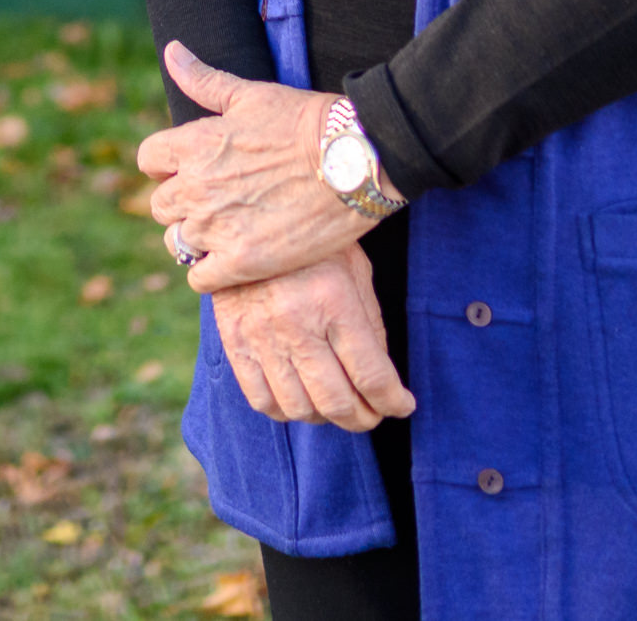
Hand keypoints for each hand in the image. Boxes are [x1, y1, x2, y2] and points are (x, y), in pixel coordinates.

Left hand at [135, 41, 386, 294]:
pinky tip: (232, 261)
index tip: (191, 170)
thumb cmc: (306, 121)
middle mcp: (196, 188)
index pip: (148, 160)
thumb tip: (172, 50)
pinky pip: (199, 277)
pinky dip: (209, 272)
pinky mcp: (242, 262)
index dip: (167, 165)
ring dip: (194, 239)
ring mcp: (217, 228)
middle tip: (215, 203)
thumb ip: (203, 79)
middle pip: (159, 205)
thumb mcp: (250, 94)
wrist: (356, 159)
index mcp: (193, 144)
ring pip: (176, 243)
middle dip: (181, 203)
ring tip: (224, 233)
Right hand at [208, 244, 415, 430]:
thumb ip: (369, 325)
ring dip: (326, 418)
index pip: (371, 374)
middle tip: (373, 414)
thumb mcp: (356, 271)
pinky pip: (261, 400)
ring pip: (299, 408)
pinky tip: (301, 401)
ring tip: (338, 406)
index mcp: (333, 300)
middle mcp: (296, 323)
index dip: (393, 401)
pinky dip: (287, 412)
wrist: (248, 217)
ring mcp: (260, 335)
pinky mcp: (234, 341)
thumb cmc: (314, 244)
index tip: (402, 405)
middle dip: (363, 418)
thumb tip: (381, 380)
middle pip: (336, 401)